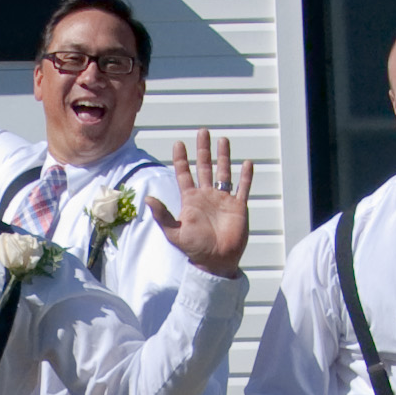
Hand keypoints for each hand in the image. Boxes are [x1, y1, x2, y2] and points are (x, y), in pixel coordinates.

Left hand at [143, 131, 256, 275]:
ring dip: (224, 156)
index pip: (184, 174)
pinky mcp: (238, 207)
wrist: (216, 262)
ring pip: (223, 172)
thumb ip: (163, 216)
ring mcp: (223, 200)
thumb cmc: (194, 250)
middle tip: (202, 132)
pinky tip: (248, 163)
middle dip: (203, 150)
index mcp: (190, 200)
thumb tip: (148, 199)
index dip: (181, 159)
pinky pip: (243, 188)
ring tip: (223, 140)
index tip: (178, 144)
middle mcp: (206, 196)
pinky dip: (246, 176)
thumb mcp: (174, 234)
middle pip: (204, 167)